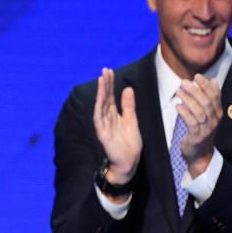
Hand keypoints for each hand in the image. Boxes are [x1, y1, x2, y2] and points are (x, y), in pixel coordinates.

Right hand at [93, 68, 141, 185]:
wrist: (129, 162)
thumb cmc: (129, 143)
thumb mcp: (132, 120)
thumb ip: (128, 106)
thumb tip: (128, 88)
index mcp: (113, 114)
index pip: (110, 96)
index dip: (110, 84)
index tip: (110, 71)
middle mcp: (106, 118)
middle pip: (105, 98)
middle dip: (105, 84)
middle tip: (105, 71)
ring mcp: (103, 125)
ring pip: (101, 106)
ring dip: (101, 93)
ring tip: (102, 80)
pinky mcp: (103, 134)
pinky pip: (99, 119)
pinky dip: (99, 108)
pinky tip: (100, 99)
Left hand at [176, 74, 221, 176]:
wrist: (200, 154)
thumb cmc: (202, 131)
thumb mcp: (208, 114)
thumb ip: (210, 98)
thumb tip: (214, 81)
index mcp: (218, 113)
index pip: (215, 96)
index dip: (206, 85)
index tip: (197, 76)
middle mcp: (214, 120)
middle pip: (206, 102)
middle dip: (195, 90)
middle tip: (184, 82)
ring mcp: (206, 129)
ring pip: (199, 111)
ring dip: (188, 99)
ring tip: (179, 91)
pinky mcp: (197, 136)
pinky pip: (191, 122)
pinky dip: (184, 113)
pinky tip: (178, 106)